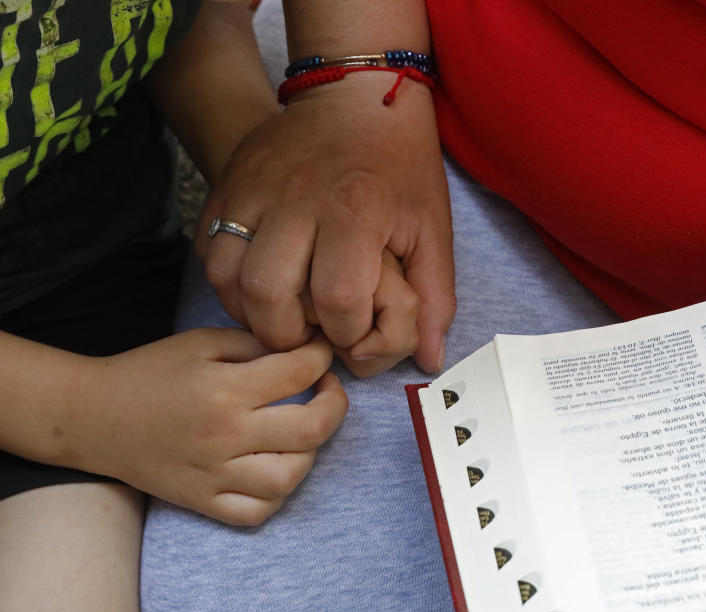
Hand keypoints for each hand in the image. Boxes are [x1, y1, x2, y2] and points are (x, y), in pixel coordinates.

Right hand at [69, 329, 346, 525]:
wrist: (92, 417)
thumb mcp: (201, 341)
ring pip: (290, 477)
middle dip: (335, 404)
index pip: (300, 372)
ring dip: (309, 452)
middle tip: (327, 390)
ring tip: (299, 432)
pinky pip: (256, 512)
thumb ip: (255, 344)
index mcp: (225, 388)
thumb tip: (303, 351)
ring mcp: (214, 474)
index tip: (320, 353)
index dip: (322, 356)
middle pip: (312, 429)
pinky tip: (274, 467)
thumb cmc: (149, 372)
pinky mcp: (202, 501)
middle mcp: (225, 434)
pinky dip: (275, 494)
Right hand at [197, 72, 455, 371]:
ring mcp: (254, 190)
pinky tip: (259, 285)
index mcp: (355, 211)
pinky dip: (228, 280)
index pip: (337, 298)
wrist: (355, 94)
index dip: (346, 332)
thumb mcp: (432, 226)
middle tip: (308, 336)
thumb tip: (430, 360)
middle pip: (268, 294)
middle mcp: (297, 201)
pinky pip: (208, 249)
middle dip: (287, 334)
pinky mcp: (228, 186)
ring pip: (227, 275)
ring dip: (249, 311)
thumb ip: (434, 296)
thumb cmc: (399, 164)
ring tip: (280, 315)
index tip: (356, 329)